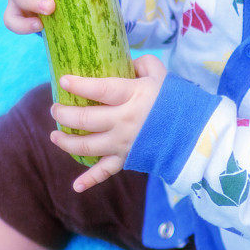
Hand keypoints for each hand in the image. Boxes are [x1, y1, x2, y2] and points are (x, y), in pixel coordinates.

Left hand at [49, 55, 166, 191]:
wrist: (195, 132)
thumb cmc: (175, 100)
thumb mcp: (160, 75)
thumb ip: (141, 65)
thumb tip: (126, 63)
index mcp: (132, 96)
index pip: (100, 90)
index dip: (79, 85)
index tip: (63, 81)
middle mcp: (124, 121)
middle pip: (85, 119)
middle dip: (64, 114)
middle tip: (55, 110)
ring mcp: (123, 142)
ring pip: (87, 145)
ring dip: (66, 142)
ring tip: (55, 136)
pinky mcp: (127, 158)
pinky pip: (106, 172)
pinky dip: (90, 180)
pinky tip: (75, 186)